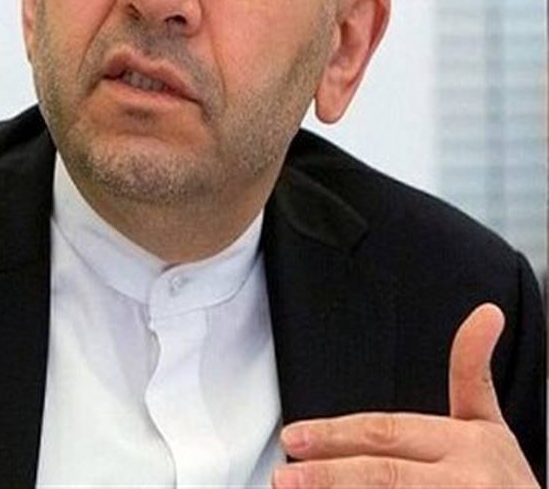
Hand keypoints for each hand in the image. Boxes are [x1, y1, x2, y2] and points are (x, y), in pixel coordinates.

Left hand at [271, 303, 537, 487]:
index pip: (388, 433)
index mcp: (469, 443)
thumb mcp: (490, 424)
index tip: (291, 435)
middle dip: (328, 473)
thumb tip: (485, 313)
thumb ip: (471, 371)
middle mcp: (467, 480)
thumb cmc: (502, 482)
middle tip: (284, 475)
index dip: (336, 433)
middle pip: (383, 473)